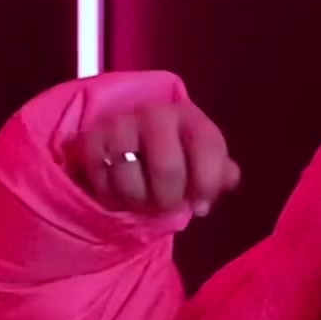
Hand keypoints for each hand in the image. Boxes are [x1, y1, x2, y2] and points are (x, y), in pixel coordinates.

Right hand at [68, 99, 240, 216]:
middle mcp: (156, 113)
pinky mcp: (92, 139)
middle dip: (168, 200)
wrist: (130, 144)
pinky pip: (101, 181)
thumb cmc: (177, 158)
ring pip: (130, 181)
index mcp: (191, 117)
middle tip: (167, 205)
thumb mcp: (203, 164)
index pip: (208, 148)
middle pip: (166, 169)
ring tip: (142, 199)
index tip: (200, 205)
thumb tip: (228, 177)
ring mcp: (121, 123)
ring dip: (138, 203)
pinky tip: (119, 190)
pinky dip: (111, 196)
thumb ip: (220, 172)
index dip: (206, 185)